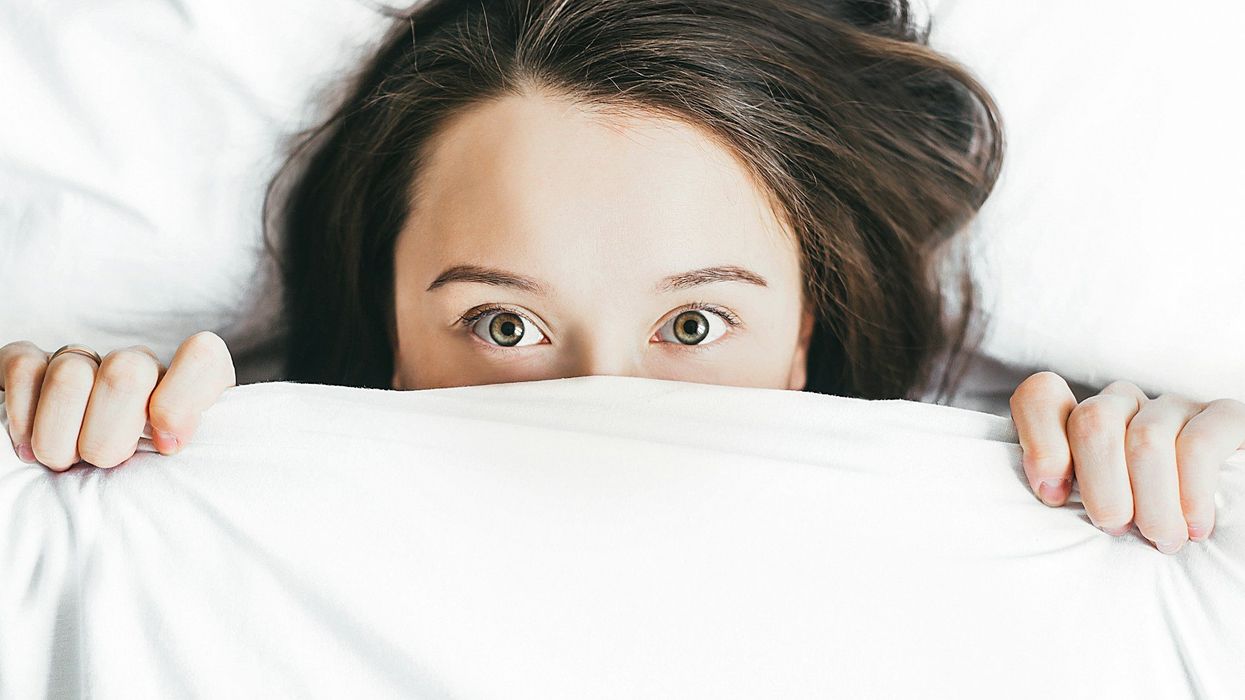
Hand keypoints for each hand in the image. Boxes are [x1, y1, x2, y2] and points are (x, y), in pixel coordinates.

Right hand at [1, 332, 234, 469]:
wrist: (82, 479)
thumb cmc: (144, 481)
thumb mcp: (180, 475)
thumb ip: (189, 457)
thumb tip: (169, 443)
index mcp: (186, 387)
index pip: (202, 357)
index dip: (182, 400)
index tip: (166, 447)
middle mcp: (138, 366)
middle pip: (127, 373)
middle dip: (109, 436)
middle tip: (104, 464)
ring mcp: (85, 361)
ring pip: (71, 375)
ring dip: (61, 437)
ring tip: (65, 462)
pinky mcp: (34, 365)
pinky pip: (24, 369)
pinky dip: (23, 416)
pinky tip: (29, 447)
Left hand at [1009, 372, 1244, 553]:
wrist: (1222, 538)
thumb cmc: (1141, 528)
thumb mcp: (1094, 512)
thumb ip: (1062, 493)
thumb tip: (1048, 493)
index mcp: (1081, 421)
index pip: (1041, 396)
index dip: (1040, 442)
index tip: (1053, 496)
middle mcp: (1125, 405)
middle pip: (1093, 421)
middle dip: (1101, 485)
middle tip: (1116, 527)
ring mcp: (1173, 407)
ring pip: (1145, 438)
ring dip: (1151, 501)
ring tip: (1162, 539)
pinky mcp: (1225, 417)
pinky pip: (1198, 444)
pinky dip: (1191, 492)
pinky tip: (1195, 526)